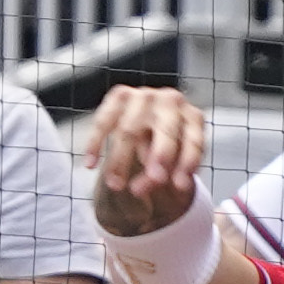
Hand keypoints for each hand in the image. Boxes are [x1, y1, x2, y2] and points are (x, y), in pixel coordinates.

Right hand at [82, 86, 209, 236]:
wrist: (149, 126)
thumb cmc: (164, 151)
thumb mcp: (170, 168)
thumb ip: (160, 177)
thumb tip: (139, 189)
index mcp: (193, 118)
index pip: (192, 141)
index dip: (186, 164)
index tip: (178, 187)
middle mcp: (171, 101)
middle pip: (165, 131)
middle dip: (157, 157)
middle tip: (144, 186)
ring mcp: (144, 95)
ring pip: (130, 129)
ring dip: (120, 160)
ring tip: (115, 185)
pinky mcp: (120, 94)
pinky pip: (104, 120)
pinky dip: (95, 143)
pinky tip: (90, 165)